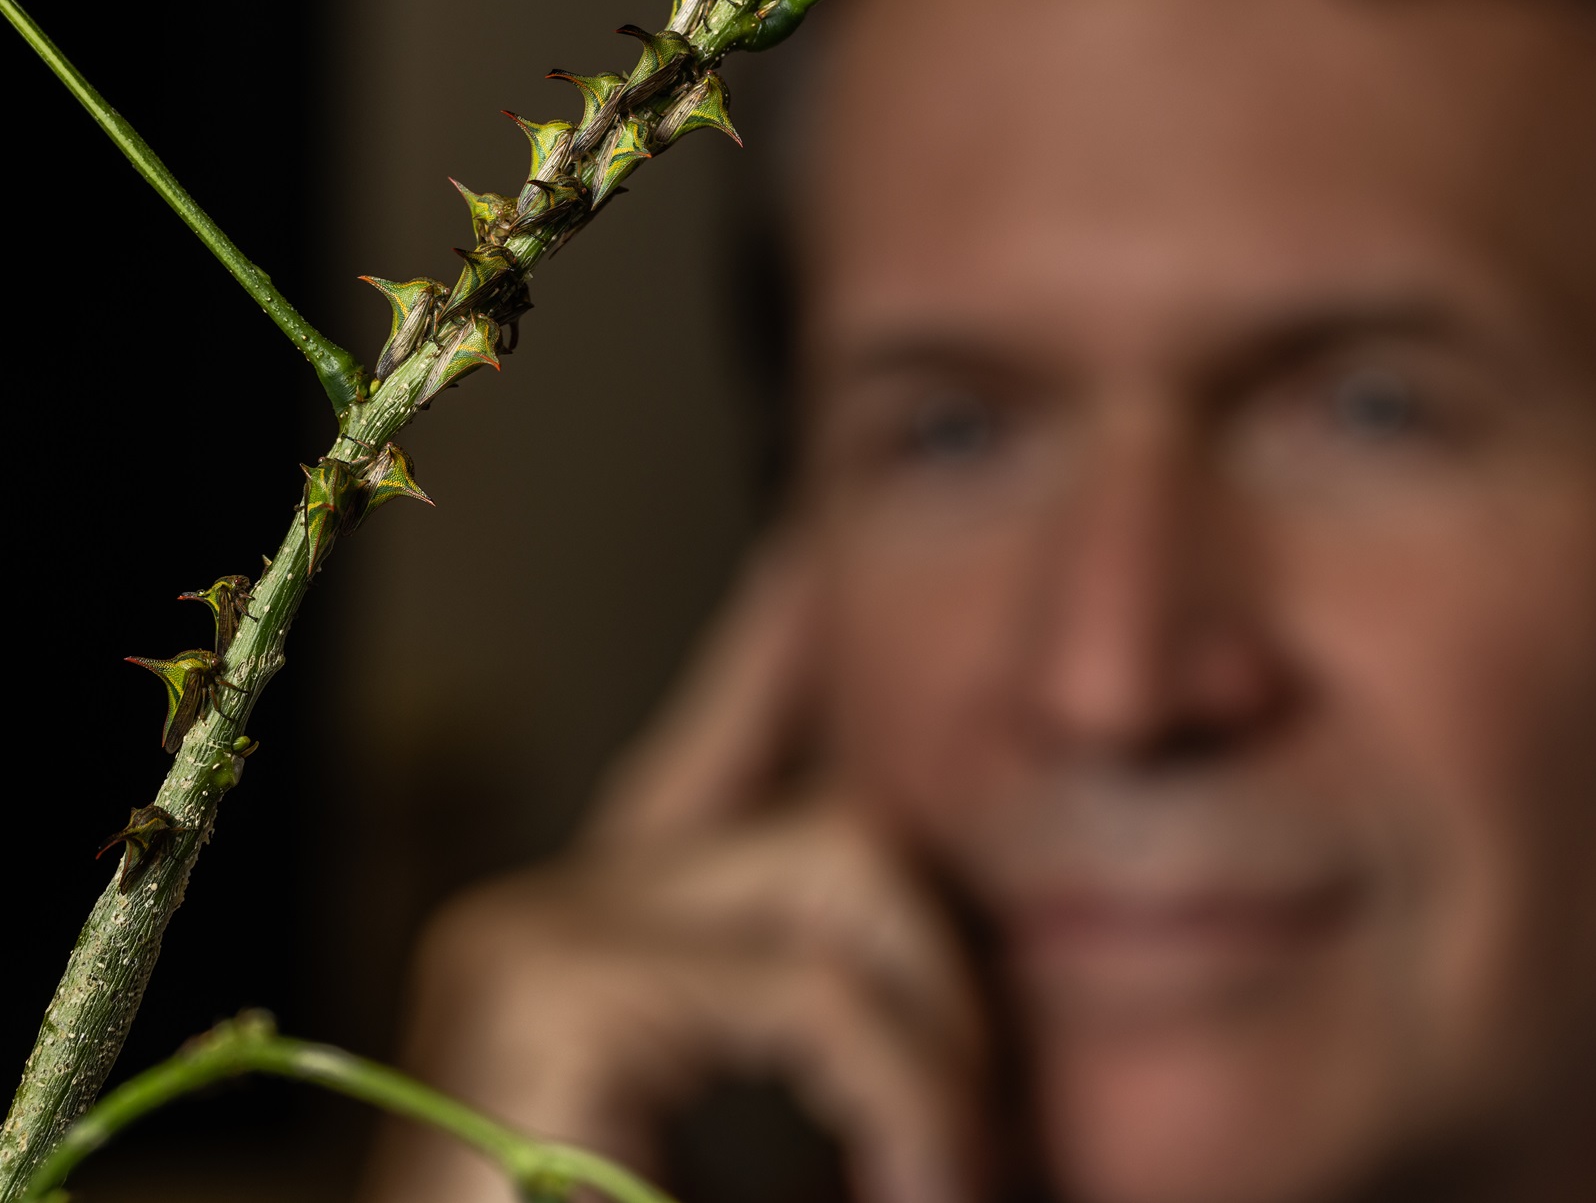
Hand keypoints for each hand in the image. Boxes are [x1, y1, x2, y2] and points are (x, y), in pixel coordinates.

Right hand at [359, 543, 985, 1202]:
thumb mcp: (785, 1136)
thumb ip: (860, 1047)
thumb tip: (964, 979)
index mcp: (611, 954)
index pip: (726, 740)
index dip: (780, 640)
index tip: (824, 545)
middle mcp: (551, 912)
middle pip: (843, 823)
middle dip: (949, 978)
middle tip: (973, 1153)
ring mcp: (534, 938)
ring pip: (852, 869)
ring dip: (942, 1060)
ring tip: (938, 1188)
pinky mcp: (540, 991)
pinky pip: (820, 997)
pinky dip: (909, 1111)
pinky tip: (899, 1195)